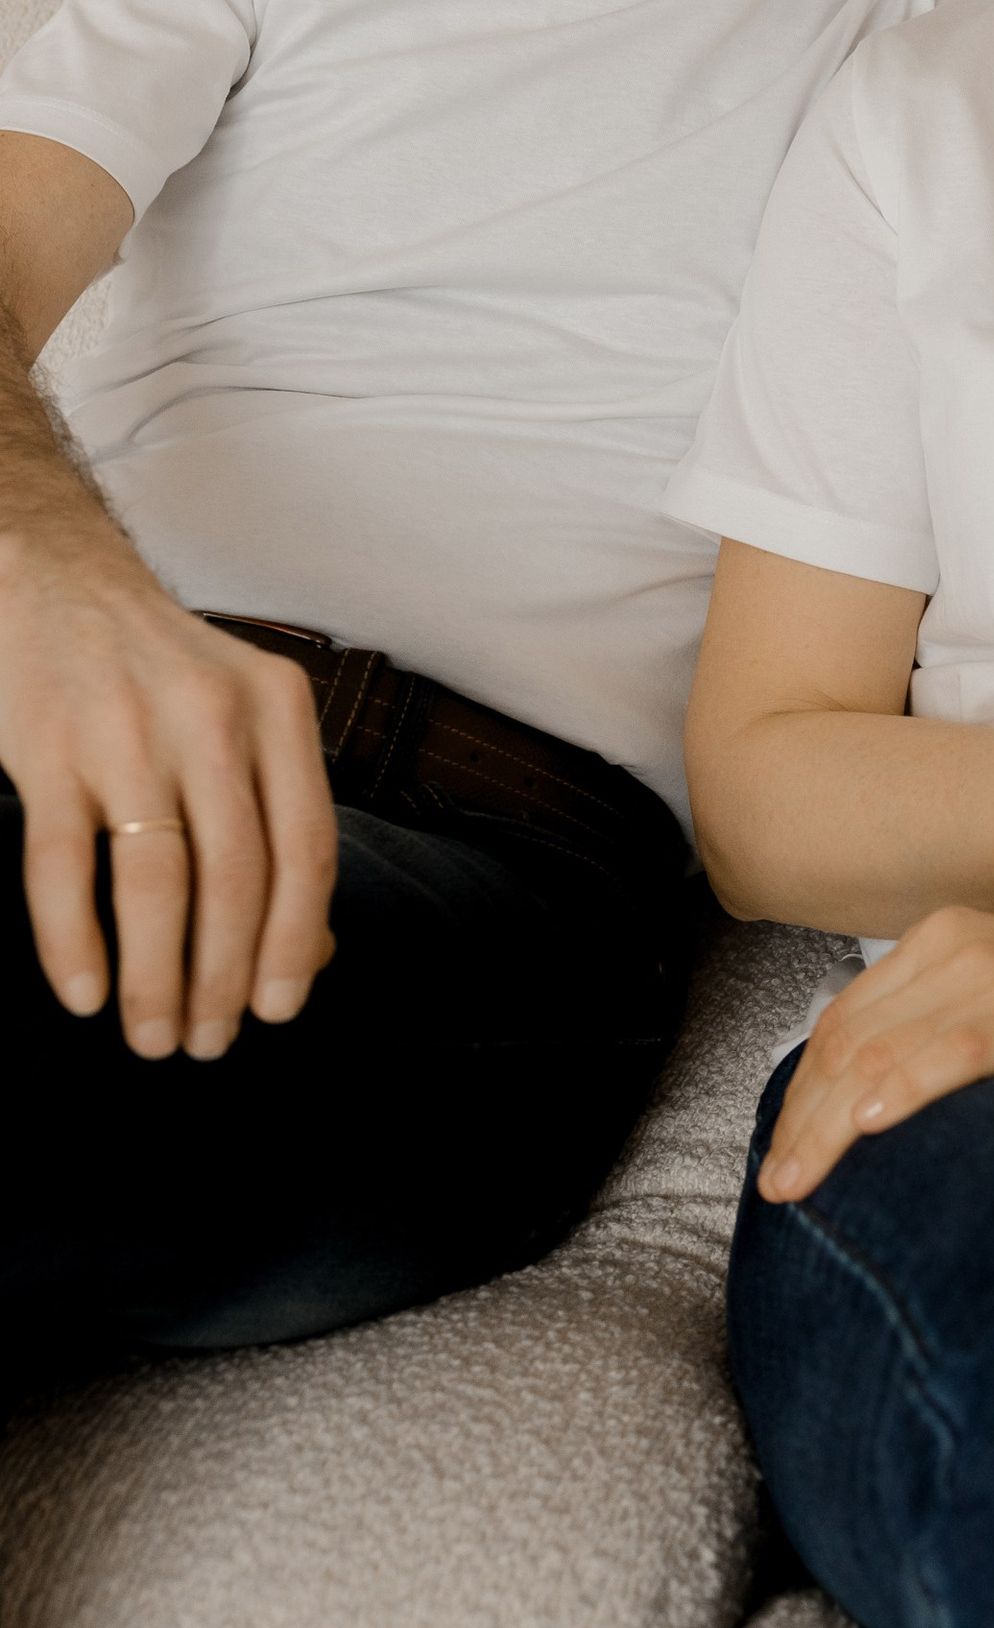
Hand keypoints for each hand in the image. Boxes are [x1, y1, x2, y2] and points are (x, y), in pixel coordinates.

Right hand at [0, 523, 336, 1058]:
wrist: (62, 583)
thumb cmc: (169, 675)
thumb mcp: (247, 719)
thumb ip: (282, 817)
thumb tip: (313, 951)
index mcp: (277, 707)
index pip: (307, 846)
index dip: (296, 941)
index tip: (279, 1011)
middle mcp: (210, 716)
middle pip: (236, 876)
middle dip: (224, 978)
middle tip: (208, 1045)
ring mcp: (124, 731)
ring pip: (155, 882)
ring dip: (157, 978)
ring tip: (153, 1038)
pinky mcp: (45, 749)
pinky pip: (61, 867)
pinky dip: (72, 943)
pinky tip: (86, 994)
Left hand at [758, 905, 993, 1203]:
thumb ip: (936, 1032)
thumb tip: (867, 1106)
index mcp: (937, 941)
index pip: (840, 1024)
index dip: (798, 1096)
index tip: (777, 1157)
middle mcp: (955, 948)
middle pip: (848, 1044)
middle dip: (802, 1124)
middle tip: (777, 1192)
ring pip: (886, 1052)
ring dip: (832, 1126)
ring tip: (803, 1185)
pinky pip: (960, 1048)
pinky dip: (912, 1084)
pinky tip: (879, 1123)